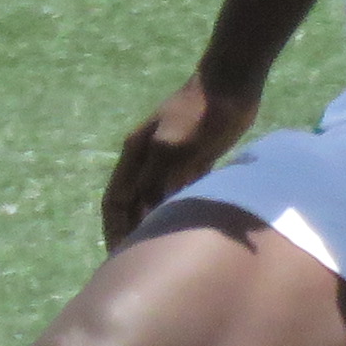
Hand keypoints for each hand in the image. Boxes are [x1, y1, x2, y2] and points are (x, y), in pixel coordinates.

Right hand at [100, 77, 256, 249]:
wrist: (230, 82)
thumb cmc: (199, 114)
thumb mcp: (172, 146)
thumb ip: (156, 179)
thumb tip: (148, 213)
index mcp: (136, 155)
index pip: (115, 201)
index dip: (115, 229)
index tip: (121, 257)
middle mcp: (148, 160)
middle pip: (135, 203)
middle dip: (135, 232)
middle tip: (143, 262)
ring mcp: (172, 158)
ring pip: (157, 199)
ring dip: (158, 222)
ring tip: (166, 251)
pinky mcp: (196, 158)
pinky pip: (182, 191)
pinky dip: (182, 208)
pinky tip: (192, 227)